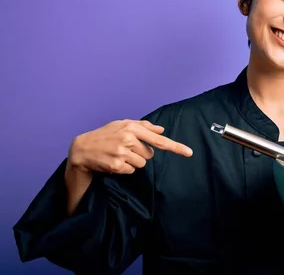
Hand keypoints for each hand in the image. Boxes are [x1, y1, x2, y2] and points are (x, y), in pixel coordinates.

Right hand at [67, 119, 192, 174]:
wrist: (82, 149)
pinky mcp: (116, 165)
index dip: (176, 147)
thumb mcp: (122, 124)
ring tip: (118, 155)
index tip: (189, 153)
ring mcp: (122, 153)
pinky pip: (131, 171)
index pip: (159, 140)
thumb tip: (162, 130)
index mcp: (132, 128)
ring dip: (132, 162)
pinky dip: (125, 169)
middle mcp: (128, 139)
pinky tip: (113, 162)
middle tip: (124, 149)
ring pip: (142, 164)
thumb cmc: (105, 135)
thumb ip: (143, 126)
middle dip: (140, 153)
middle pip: (150, 155)